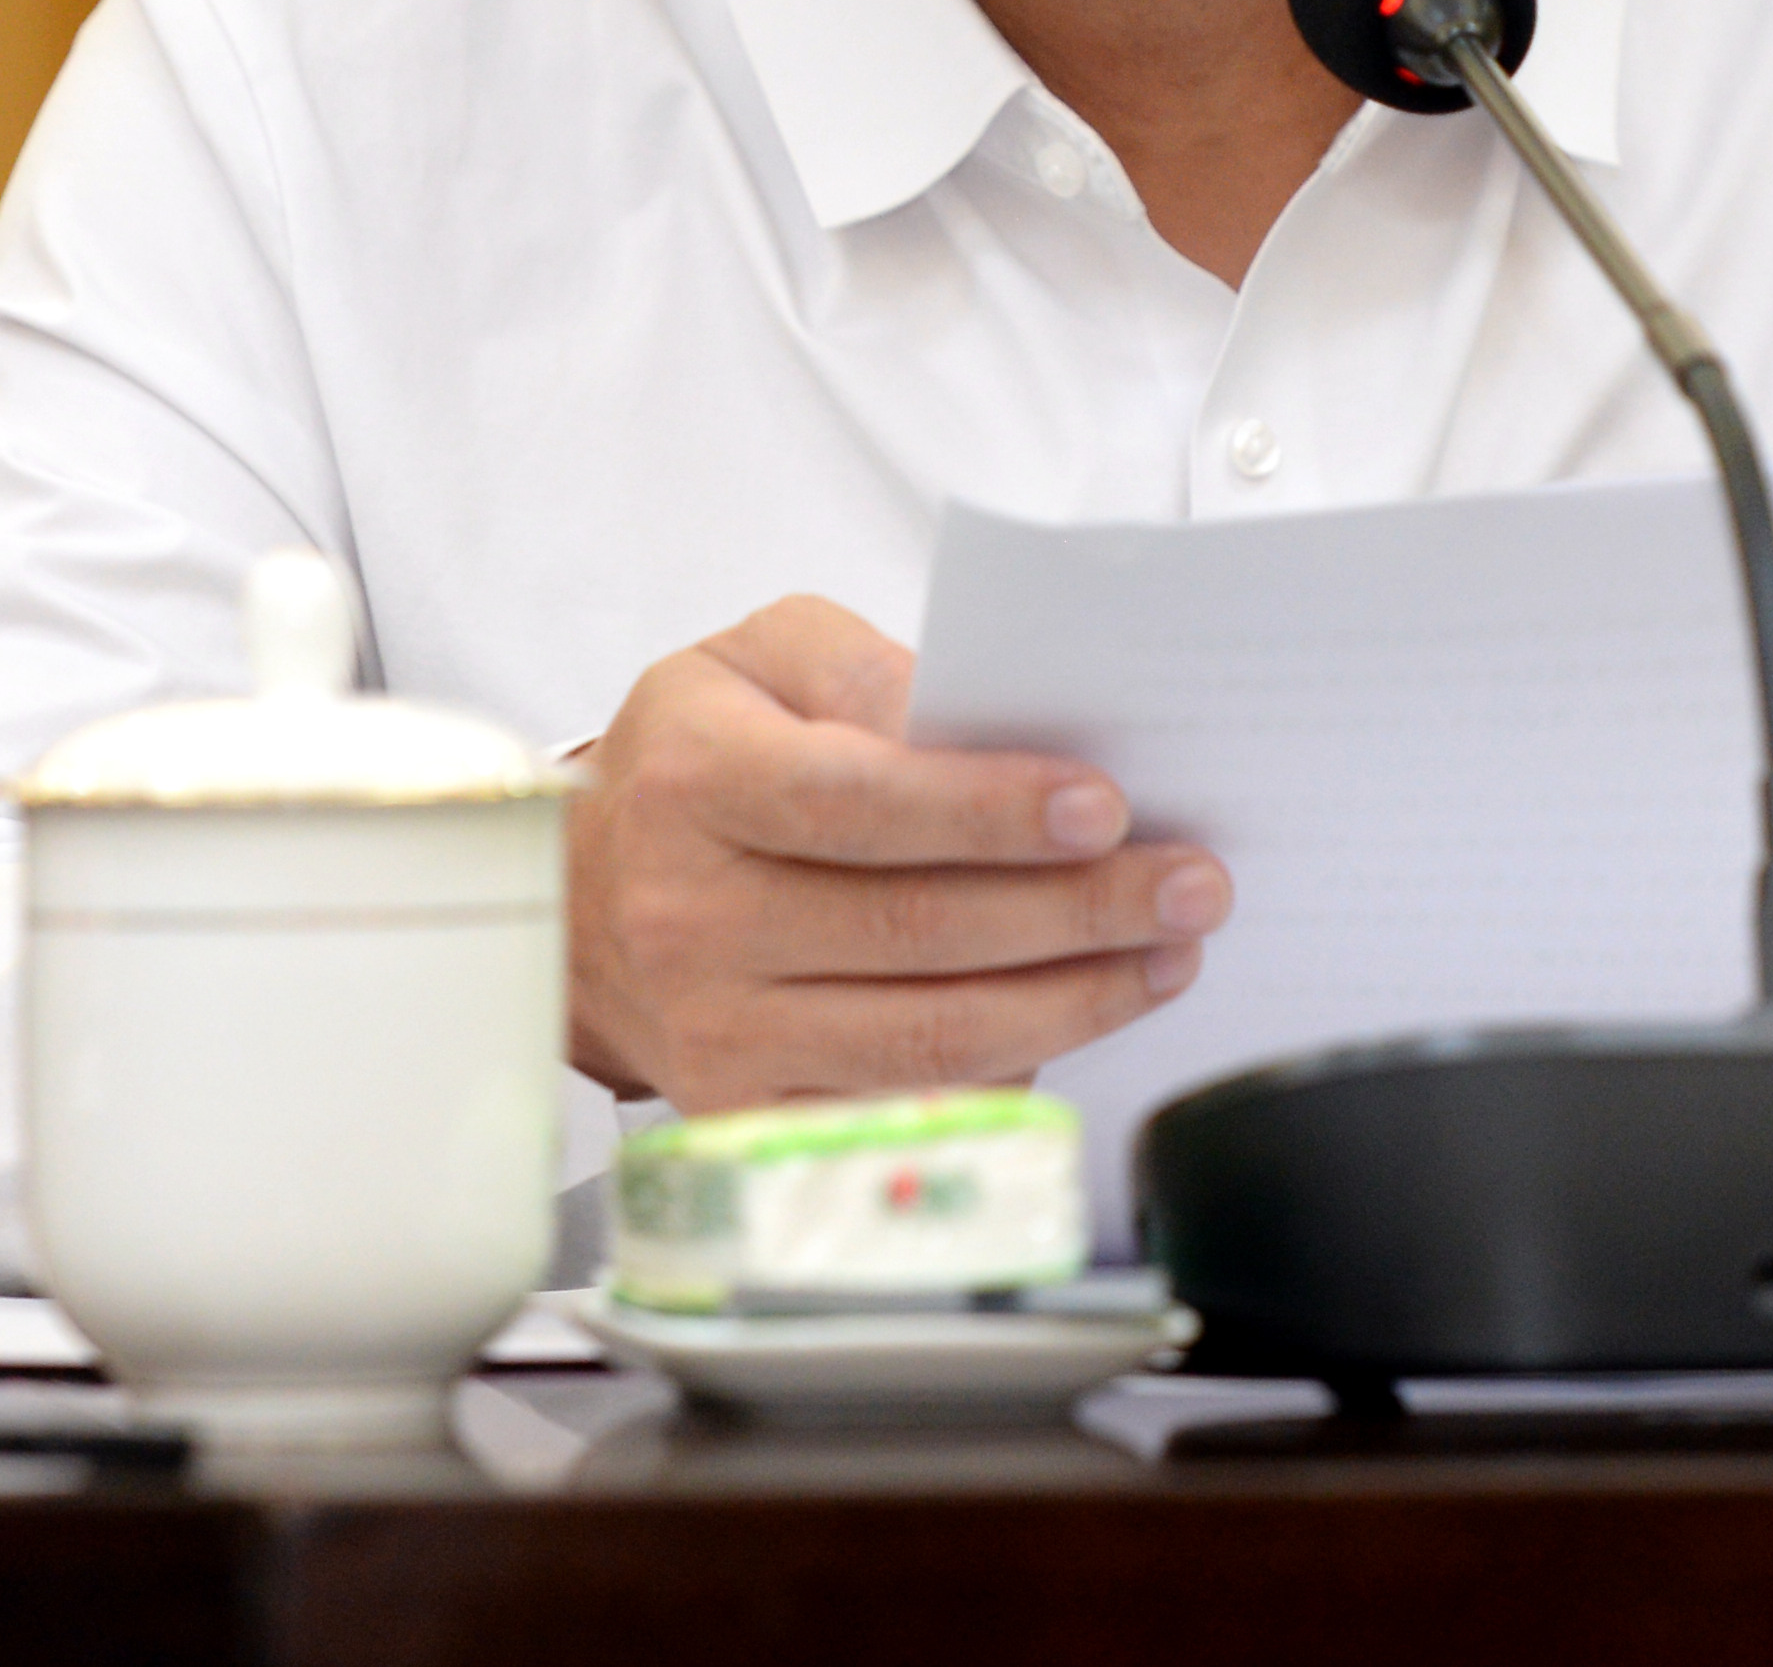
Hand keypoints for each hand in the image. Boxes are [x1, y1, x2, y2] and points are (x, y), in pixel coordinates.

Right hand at [564, 596, 1228, 1112]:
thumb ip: (869, 668)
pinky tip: (1085, 1018)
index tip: (1104, 804)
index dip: (986, 811)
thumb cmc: (697, 760)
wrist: (580, 901)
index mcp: (693, 782)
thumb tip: (984, 720)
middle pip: (915, 928)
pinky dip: (1014, 1069)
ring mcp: (717, 1032)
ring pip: (928, 1033)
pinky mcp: (748, 1113)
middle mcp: (692, 917)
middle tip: (1192, 884)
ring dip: (1076, 998)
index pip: (856, 804)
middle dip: (1078, 909)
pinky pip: (907, 1104)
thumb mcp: (760, 660)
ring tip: (1170, 953)